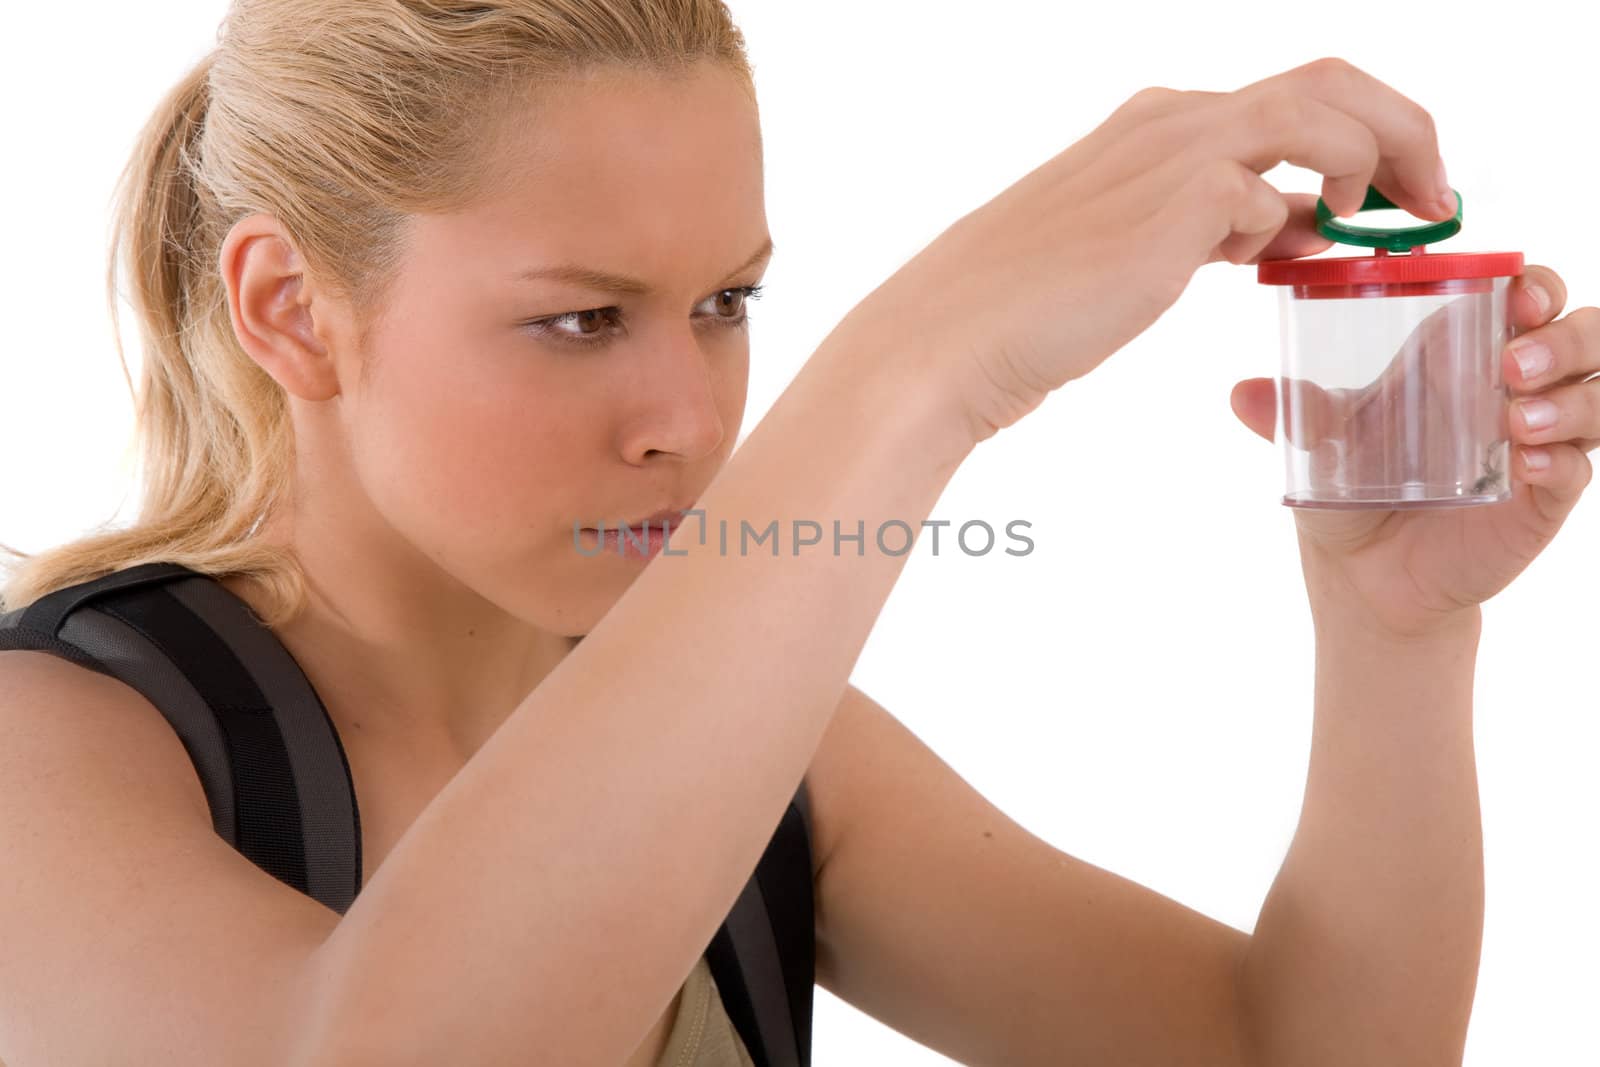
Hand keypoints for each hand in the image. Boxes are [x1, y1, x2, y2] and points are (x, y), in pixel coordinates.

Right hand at [863, 56, 1458, 444]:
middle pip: (1330, 79)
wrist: (951, 338)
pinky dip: (1298, 220)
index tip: (1393, 193)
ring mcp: (1172, 155)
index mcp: (1157, 126)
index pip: (1293, 96)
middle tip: (1432, 196)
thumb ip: (1214, 224)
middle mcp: (1170, 122)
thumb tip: (1289, 224)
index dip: (1367, 133)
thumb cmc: (1026, 308)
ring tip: (1389, 223)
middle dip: (1404, 128)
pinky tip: (1282, 263)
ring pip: (1322, 111)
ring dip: (1378, 160)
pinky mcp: (1174, 205)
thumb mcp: (1136, 248)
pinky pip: (1274, 188)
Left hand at [1229, 266, 1595, 638]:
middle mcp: (1515, 388)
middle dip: (1565, 336)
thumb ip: (1295, 414)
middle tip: (1513, 364)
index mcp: (1464, 354)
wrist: (1365, 576)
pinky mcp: (1545, 496)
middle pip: (1585, 334)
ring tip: (1516, 420)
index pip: (1528, 295)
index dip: (1535, 285)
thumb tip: (1242, 393)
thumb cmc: (1352, 489)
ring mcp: (1539, 441)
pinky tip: (1527, 461)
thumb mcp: (1322, 446)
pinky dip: (1562, 458)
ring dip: (1571, 399)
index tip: (1516, 294)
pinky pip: (1578, 466)